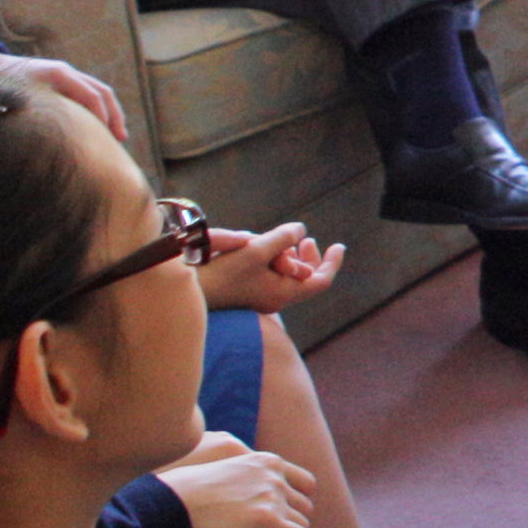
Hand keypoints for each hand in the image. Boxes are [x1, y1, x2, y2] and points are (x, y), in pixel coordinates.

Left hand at [0, 52, 127, 141]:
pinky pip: (88, 94)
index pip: (91, 95)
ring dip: (110, 113)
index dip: (101, 116)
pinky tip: (98, 126)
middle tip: (119, 138)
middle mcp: (67, 72)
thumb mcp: (19, 98)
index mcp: (59, 74)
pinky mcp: (63, 81)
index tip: (105, 137)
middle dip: (114, 115)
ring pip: (99, 92)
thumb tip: (56, 139)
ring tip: (116, 135)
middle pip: (102, 92)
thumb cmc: (1, 84)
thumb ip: (39, 113)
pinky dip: (98, 110)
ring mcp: (67, 75)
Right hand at [159, 432, 319, 527]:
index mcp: (267, 461)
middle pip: (304, 505)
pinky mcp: (267, 521)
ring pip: (302, 523)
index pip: (304, 482)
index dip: (299, 500)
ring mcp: (272, 498)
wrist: (171, 502)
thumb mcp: (224, 470)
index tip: (292, 514)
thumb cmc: (186, 491)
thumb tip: (251, 493)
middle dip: (296, 521)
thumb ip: (245, 476)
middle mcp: (274, 476)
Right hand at [193, 221, 341, 315]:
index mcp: (283, 293)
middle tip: (307, 240)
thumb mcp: (257, 250)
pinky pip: (269, 273)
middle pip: (304, 278)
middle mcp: (275, 297)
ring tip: (277, 239)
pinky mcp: (247, 289)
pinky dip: (271, 258)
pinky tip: (262, 245)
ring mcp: (260, 295)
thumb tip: (301, 230)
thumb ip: (283, 238)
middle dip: (308, 256)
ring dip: (286, 254)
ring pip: (285, 274)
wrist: (189, 290)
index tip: (339, 245)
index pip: (320, 281)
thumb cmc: (222, 272)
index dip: (332, 263)